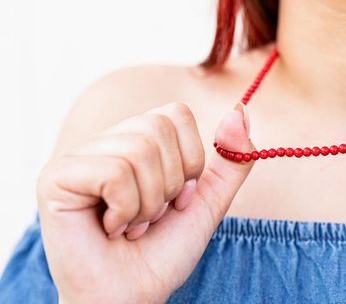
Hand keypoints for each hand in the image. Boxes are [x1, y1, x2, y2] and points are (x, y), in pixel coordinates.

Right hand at [37, 102, 254, 302]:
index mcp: (136, 140)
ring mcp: (77, 157)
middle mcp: (105, 141)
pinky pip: (114, 174)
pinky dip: (126, 210)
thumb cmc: (163, 250)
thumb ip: (232, 159)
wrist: (133, 295)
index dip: (190, 160)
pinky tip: (110, 228)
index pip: (176, 113)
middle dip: (170, 184)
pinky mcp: (56, 177)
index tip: (178, 197)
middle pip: (159, 127)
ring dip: (149, 202)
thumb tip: (240, 110)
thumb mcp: (209, 200)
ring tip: (131, 225)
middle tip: (151, 215)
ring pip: (138, 150)